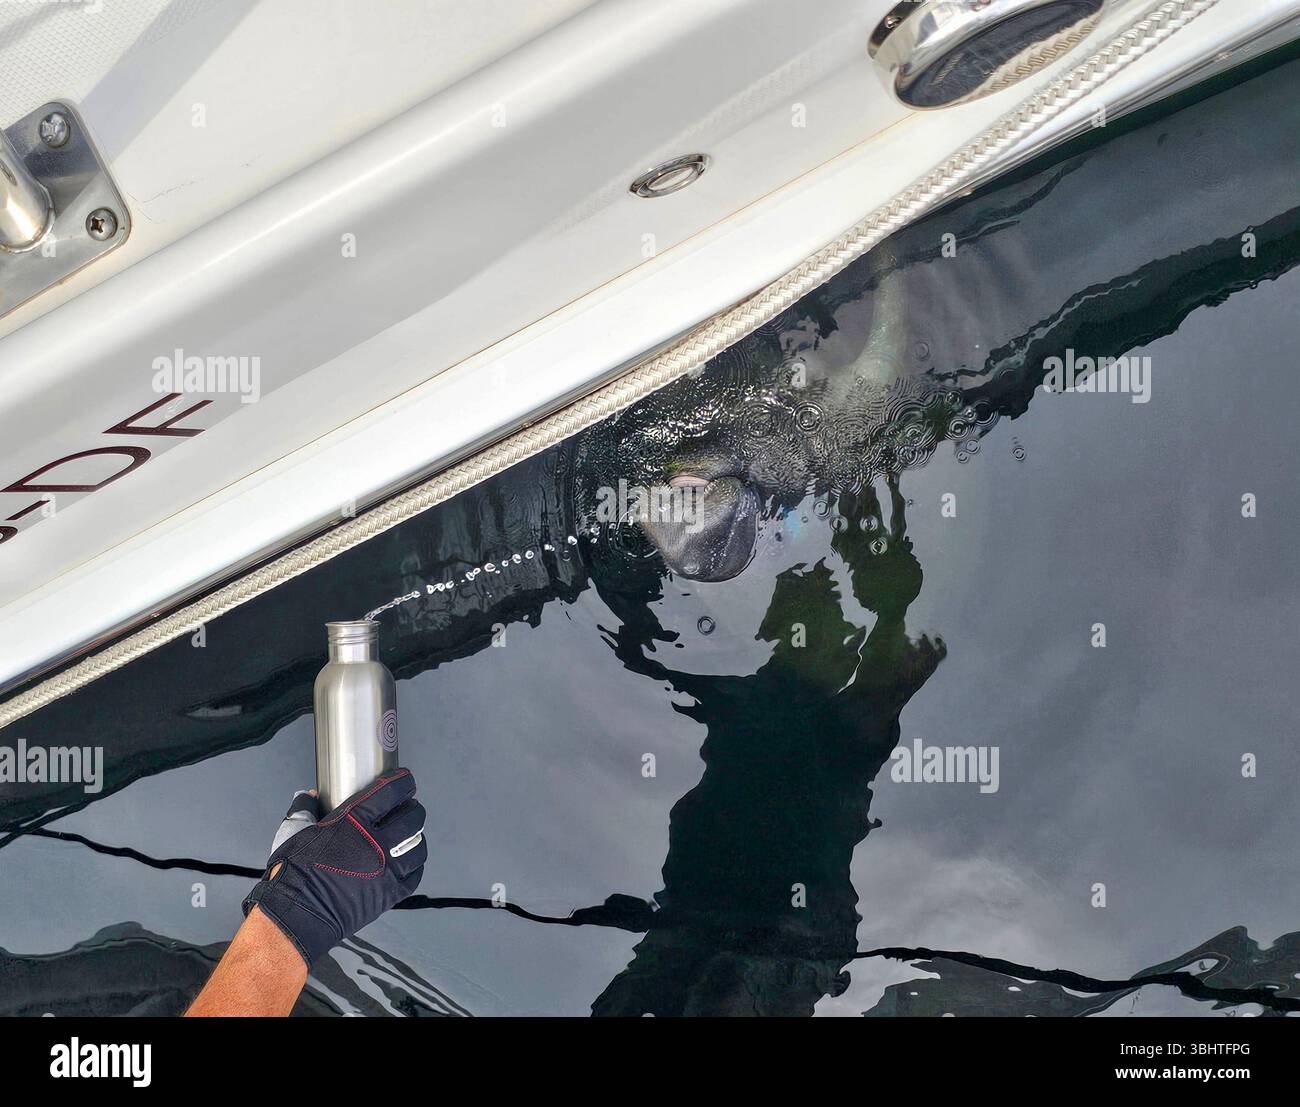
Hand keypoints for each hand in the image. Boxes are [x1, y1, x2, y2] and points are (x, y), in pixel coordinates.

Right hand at [242, 769, 426, 965]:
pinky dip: (415, 865)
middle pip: (412, 817)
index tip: (405, 780)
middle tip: (409, 807)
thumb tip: (309, 796)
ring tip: (410, 834)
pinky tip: (409, 861)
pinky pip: (415, 875)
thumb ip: (305, 809)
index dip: (403, 782)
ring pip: (418, 845)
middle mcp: (376, 843)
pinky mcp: (389, 894)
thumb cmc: (293, 873)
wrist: (296, 915)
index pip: (390, 792)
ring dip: (417, 836)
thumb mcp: (294, 832)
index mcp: (353, 821)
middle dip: (413, 808)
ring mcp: (386, 870)